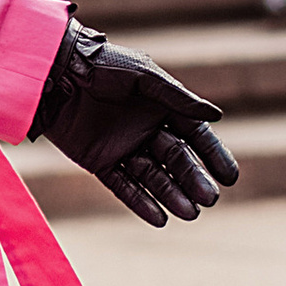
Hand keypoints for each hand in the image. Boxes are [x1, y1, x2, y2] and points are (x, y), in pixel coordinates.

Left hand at [33, 14, 239, 229]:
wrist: (55, 73)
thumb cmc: (102, 66)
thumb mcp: (143, 76)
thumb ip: (177, 98)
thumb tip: (217, 116)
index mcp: (161, 108)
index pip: (194, 136)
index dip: (213, 155)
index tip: (230, 177)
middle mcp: (145, 130)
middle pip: (176, 160)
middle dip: (193, 179)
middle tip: (210, 198)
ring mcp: (122, 148)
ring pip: (153, 177)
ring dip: (172, 195)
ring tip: (190, 213)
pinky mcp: (99, 162)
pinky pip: (124, 186)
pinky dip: (141, 203)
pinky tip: (160, 219)